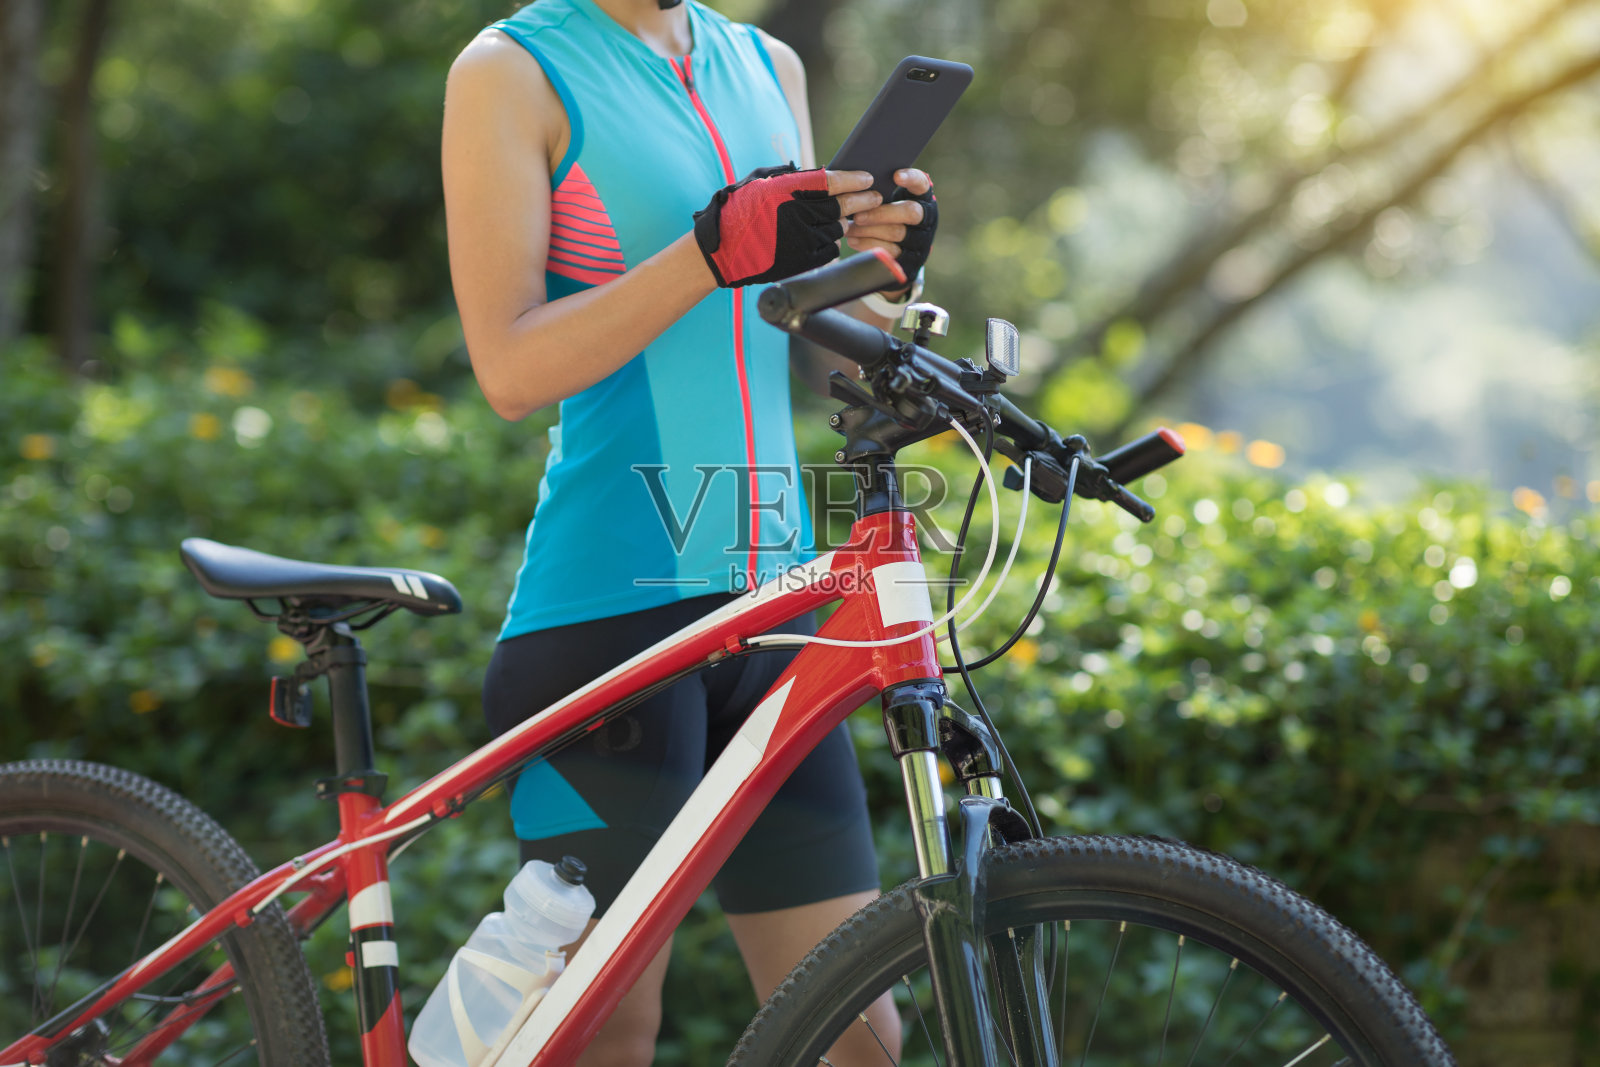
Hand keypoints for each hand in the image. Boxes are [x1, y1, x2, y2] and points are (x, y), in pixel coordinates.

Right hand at [692, 166, 882, 287]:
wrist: (721, 250)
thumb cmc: (737, 212)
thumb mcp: (760, 184)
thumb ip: (792, 179)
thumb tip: (822, 176)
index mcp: (786, 190)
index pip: (831, 181)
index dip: (853, 179)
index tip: (867, 179)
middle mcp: (796, 214)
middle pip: (842, 206)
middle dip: (862, 200)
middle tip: (874, 198)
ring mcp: (801, 240)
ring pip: (837, 229)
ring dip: (841, 222)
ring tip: (842, 218)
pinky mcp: (802, 261)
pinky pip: (830, 251)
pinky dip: (831, 243)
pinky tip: (825, 237)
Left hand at [844, 169, 936, 291]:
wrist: (894, 250)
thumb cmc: (884, 214)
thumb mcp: (886, 201)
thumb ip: (879, 189)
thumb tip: (857, 181)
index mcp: (922, 198)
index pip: (922, 184)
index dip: (911, 179)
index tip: (895, 176)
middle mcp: (927, 219)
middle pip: (910, 212)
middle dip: (882, 213)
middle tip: (858, 216)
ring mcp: (920, 241)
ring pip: (897, 233)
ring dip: (870, 230)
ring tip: (849, 227)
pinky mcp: (911, 259)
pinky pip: (890, 252)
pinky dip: (869, 245)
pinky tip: (853, 240)